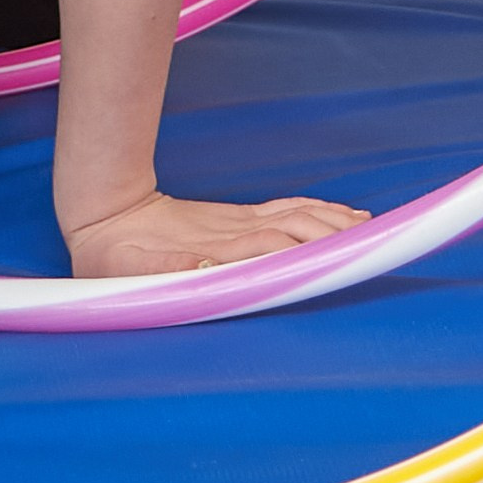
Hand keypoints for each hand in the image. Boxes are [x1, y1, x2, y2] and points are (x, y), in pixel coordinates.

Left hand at [63, 188, 368, 277]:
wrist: (104, 212)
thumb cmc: (115, 256)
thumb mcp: (133, 272)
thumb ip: (172, 270)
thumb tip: (207, 268)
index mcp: (215, 250)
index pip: (274, 249)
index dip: (309, 253)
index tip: (344, 259)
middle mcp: (235, 234)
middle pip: (298, 229)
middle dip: (337, 237)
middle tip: (378, 246)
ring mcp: (238, 223)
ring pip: (298, 217)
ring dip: (335, 223)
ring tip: (370, 229)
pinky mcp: (237, 218)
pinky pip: (287, 210)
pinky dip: (319, 210)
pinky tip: (341, 215)